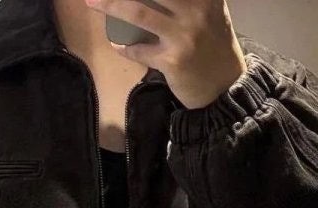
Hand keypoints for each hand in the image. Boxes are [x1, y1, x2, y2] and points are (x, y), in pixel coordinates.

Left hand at [85, 0, 247, 108]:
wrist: (225, 88)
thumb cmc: (214, 46)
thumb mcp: (211, 12)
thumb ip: (190, 0)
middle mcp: (196, 10)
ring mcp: (183, 36)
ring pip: (138, 14)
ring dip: (110, 5)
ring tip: (91, 2)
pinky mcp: (172, 61)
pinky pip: (139, 50)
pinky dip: (124, 47)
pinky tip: (117, 44)